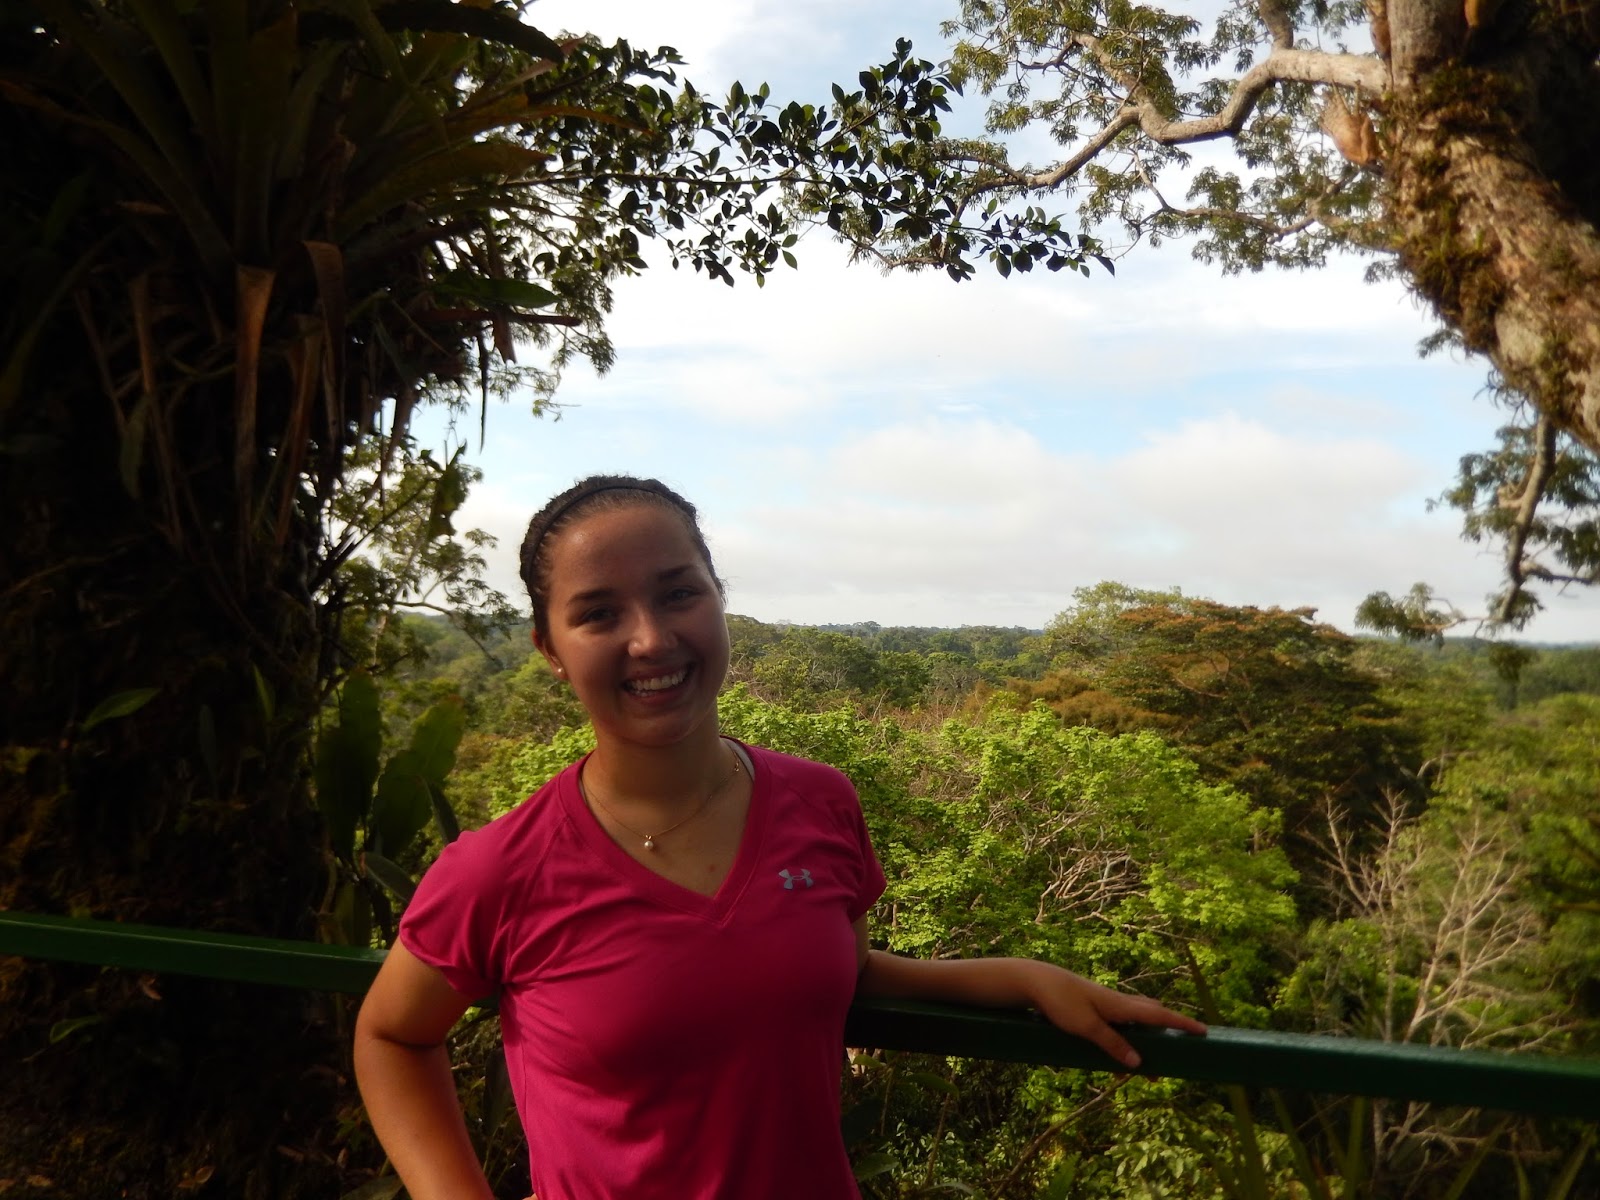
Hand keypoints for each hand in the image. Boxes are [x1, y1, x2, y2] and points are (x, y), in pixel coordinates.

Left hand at [1016, 960, 1205, 1070]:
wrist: (1035, 981)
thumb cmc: (1060, 1001)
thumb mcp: (1086, 1027)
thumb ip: (1112, 1044)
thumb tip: (1139, 1063)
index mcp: (1121, 1006)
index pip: (1159, 1016)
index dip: (1182, 1024)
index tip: (1204, 1031)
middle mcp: (1118, 1003)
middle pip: (1152, 1016)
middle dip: (1170, 1030)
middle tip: (1186, 1043)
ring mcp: (1106, 1004)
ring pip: (1136, 1020)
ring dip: (1149, 1036)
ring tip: (1156, 1059)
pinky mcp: (1094, 1008)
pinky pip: (1120, 1024)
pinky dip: (1129, 1036)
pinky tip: (1123, 1051)